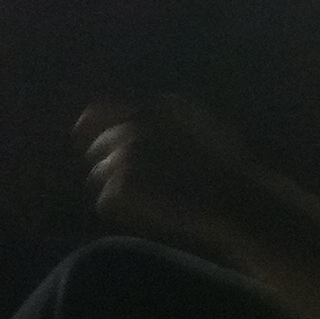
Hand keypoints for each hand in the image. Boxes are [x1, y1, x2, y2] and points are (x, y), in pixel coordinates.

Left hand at [75, 97, 259, 244]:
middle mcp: (135, 128)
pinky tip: (152, 209)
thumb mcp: (202, 123)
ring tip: (152, 196)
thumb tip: (123, 112)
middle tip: (144, 181)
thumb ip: (164, 114)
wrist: (235, 198)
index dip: (91, 126)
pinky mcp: (119, 188)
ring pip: (98, 176)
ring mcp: (124, 158)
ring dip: (117, 187)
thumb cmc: (227, 164)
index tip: (84, 139)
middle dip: (112, 163)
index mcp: (155, 109)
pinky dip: (124, 209)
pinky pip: (106, 201)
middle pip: (98, 148)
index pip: (101, 112)